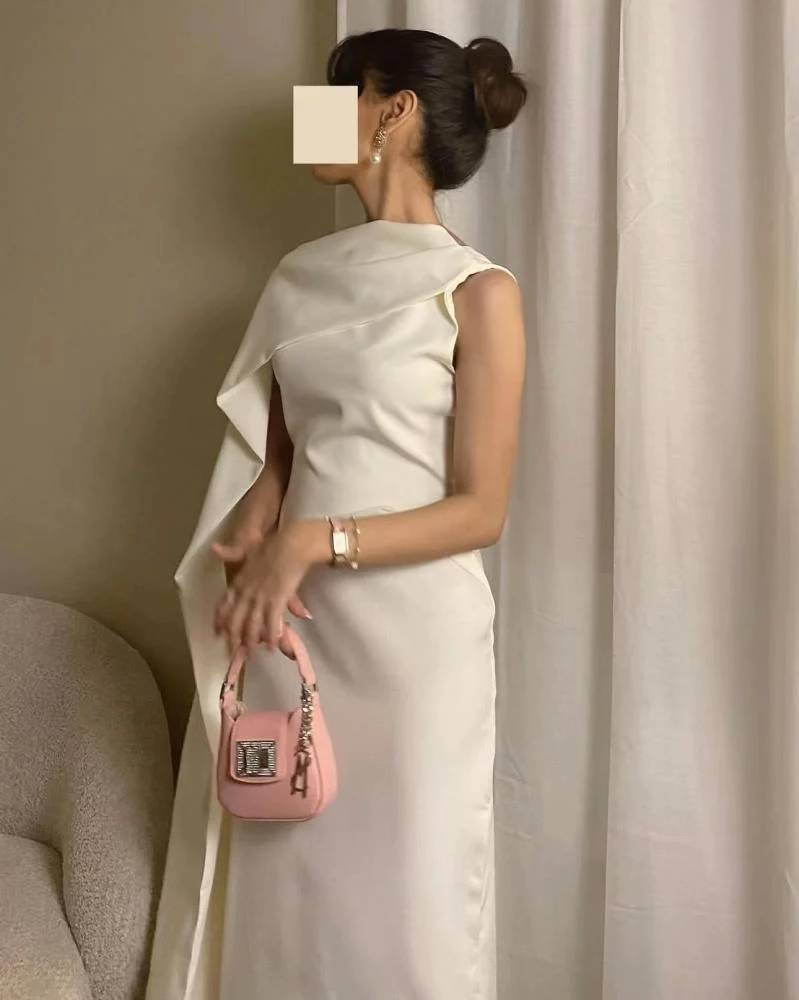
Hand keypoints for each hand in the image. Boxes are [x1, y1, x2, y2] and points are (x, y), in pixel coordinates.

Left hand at [212, 522, 314, 656]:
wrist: (290, 543)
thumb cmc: (272, 545)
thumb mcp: (247, 550)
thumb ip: (231, 552)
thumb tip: (214, 549)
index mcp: (239, 581)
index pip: (224, 604)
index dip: (220, 620)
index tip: (216, 633)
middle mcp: (246, 592)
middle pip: (235, 620)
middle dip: (233, 638)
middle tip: (231, 653)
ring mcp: (261, 597)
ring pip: (251, 625)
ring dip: (250, 641)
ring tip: (251, 653)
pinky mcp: (277, 600)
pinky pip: (271, 623)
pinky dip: (271, 636)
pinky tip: (271, 646)